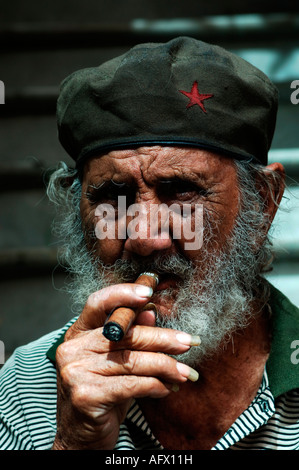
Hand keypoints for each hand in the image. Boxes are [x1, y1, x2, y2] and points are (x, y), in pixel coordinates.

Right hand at [52, 283, 198, 449]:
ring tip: (186, 373)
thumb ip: (130, 336)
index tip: (149, 291)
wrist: (80, 436)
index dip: (123, 293)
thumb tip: (150, 311)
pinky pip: (133, 385)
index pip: (97, 303)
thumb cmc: (101, 393)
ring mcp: (76, 371)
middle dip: (163, 339)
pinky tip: (168, 388)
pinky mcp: (86, 395)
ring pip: (134, 361)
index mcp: (77, 333)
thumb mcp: (116, 362)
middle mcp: (72, 349)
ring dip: (167, 367)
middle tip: (189, 342)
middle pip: (126, 335)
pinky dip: (156, 385)